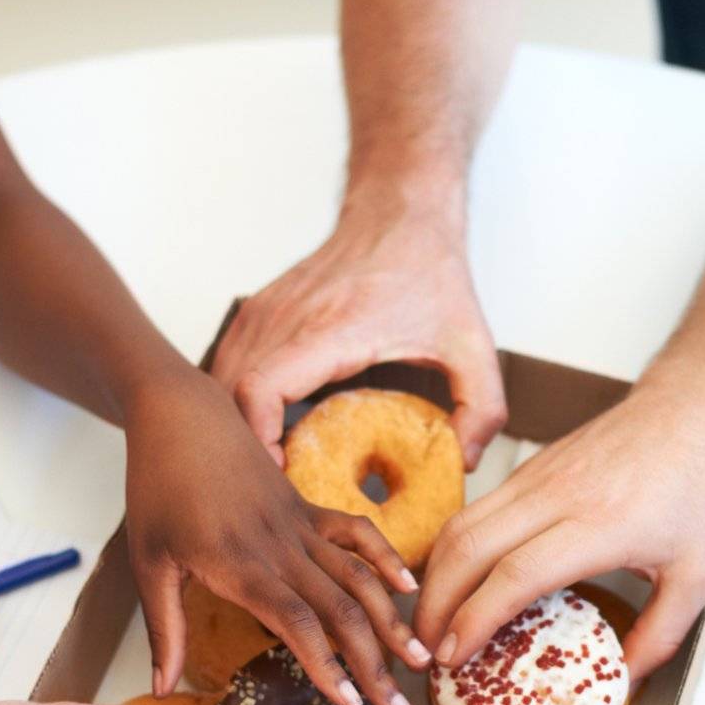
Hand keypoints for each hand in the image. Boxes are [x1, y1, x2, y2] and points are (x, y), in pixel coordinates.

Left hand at [123, 370, 430, 704]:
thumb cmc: (156, 489)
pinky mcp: (308, 507)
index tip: (351, 704)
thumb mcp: (147, 563)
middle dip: (374, 663)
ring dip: (393, 621)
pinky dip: (387, 558)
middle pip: (341, 610)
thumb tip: (163, 688)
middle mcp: (280, 547)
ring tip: (421, 660)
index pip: (297, 622)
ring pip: (359, 576)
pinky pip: (357, 532)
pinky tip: (411, 590)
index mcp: (239, 564)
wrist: (178, 415)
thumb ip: (163, 629)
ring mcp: (300, 524)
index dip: (328, 664)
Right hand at [211, 204, 507, 469]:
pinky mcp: (258, 312)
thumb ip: (484, 407)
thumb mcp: (474, 345)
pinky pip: (229, 365)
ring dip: (237, 425)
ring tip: (272, 467)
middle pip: (229, 395)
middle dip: (246, 448)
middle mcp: (286, 318)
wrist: (401, 214)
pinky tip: (267, 431)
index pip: (260, 391)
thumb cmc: (431, 275)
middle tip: (280, 490)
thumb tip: (465, 462)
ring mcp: (265, 312)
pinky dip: (236, 402)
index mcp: (331, 329)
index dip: (259, 443)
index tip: (283, 477)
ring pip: (221, 381)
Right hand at [416, 374, 704, 677]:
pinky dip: (451, 550)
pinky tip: (455, 581)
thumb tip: (622, 682)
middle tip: (426, 651)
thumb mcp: (698, 574)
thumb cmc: (702, 486)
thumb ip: (660, 635)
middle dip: (435, 605)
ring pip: (461, 524)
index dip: (476, 619)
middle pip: (469, 548)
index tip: (454, 657)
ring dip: (433, 576)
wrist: (695, 409)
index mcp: (601, 525)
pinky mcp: (530, 468)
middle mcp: (558, 496)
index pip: (516, 573)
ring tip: (430, 622)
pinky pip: (474, 510)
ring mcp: (537, 476)